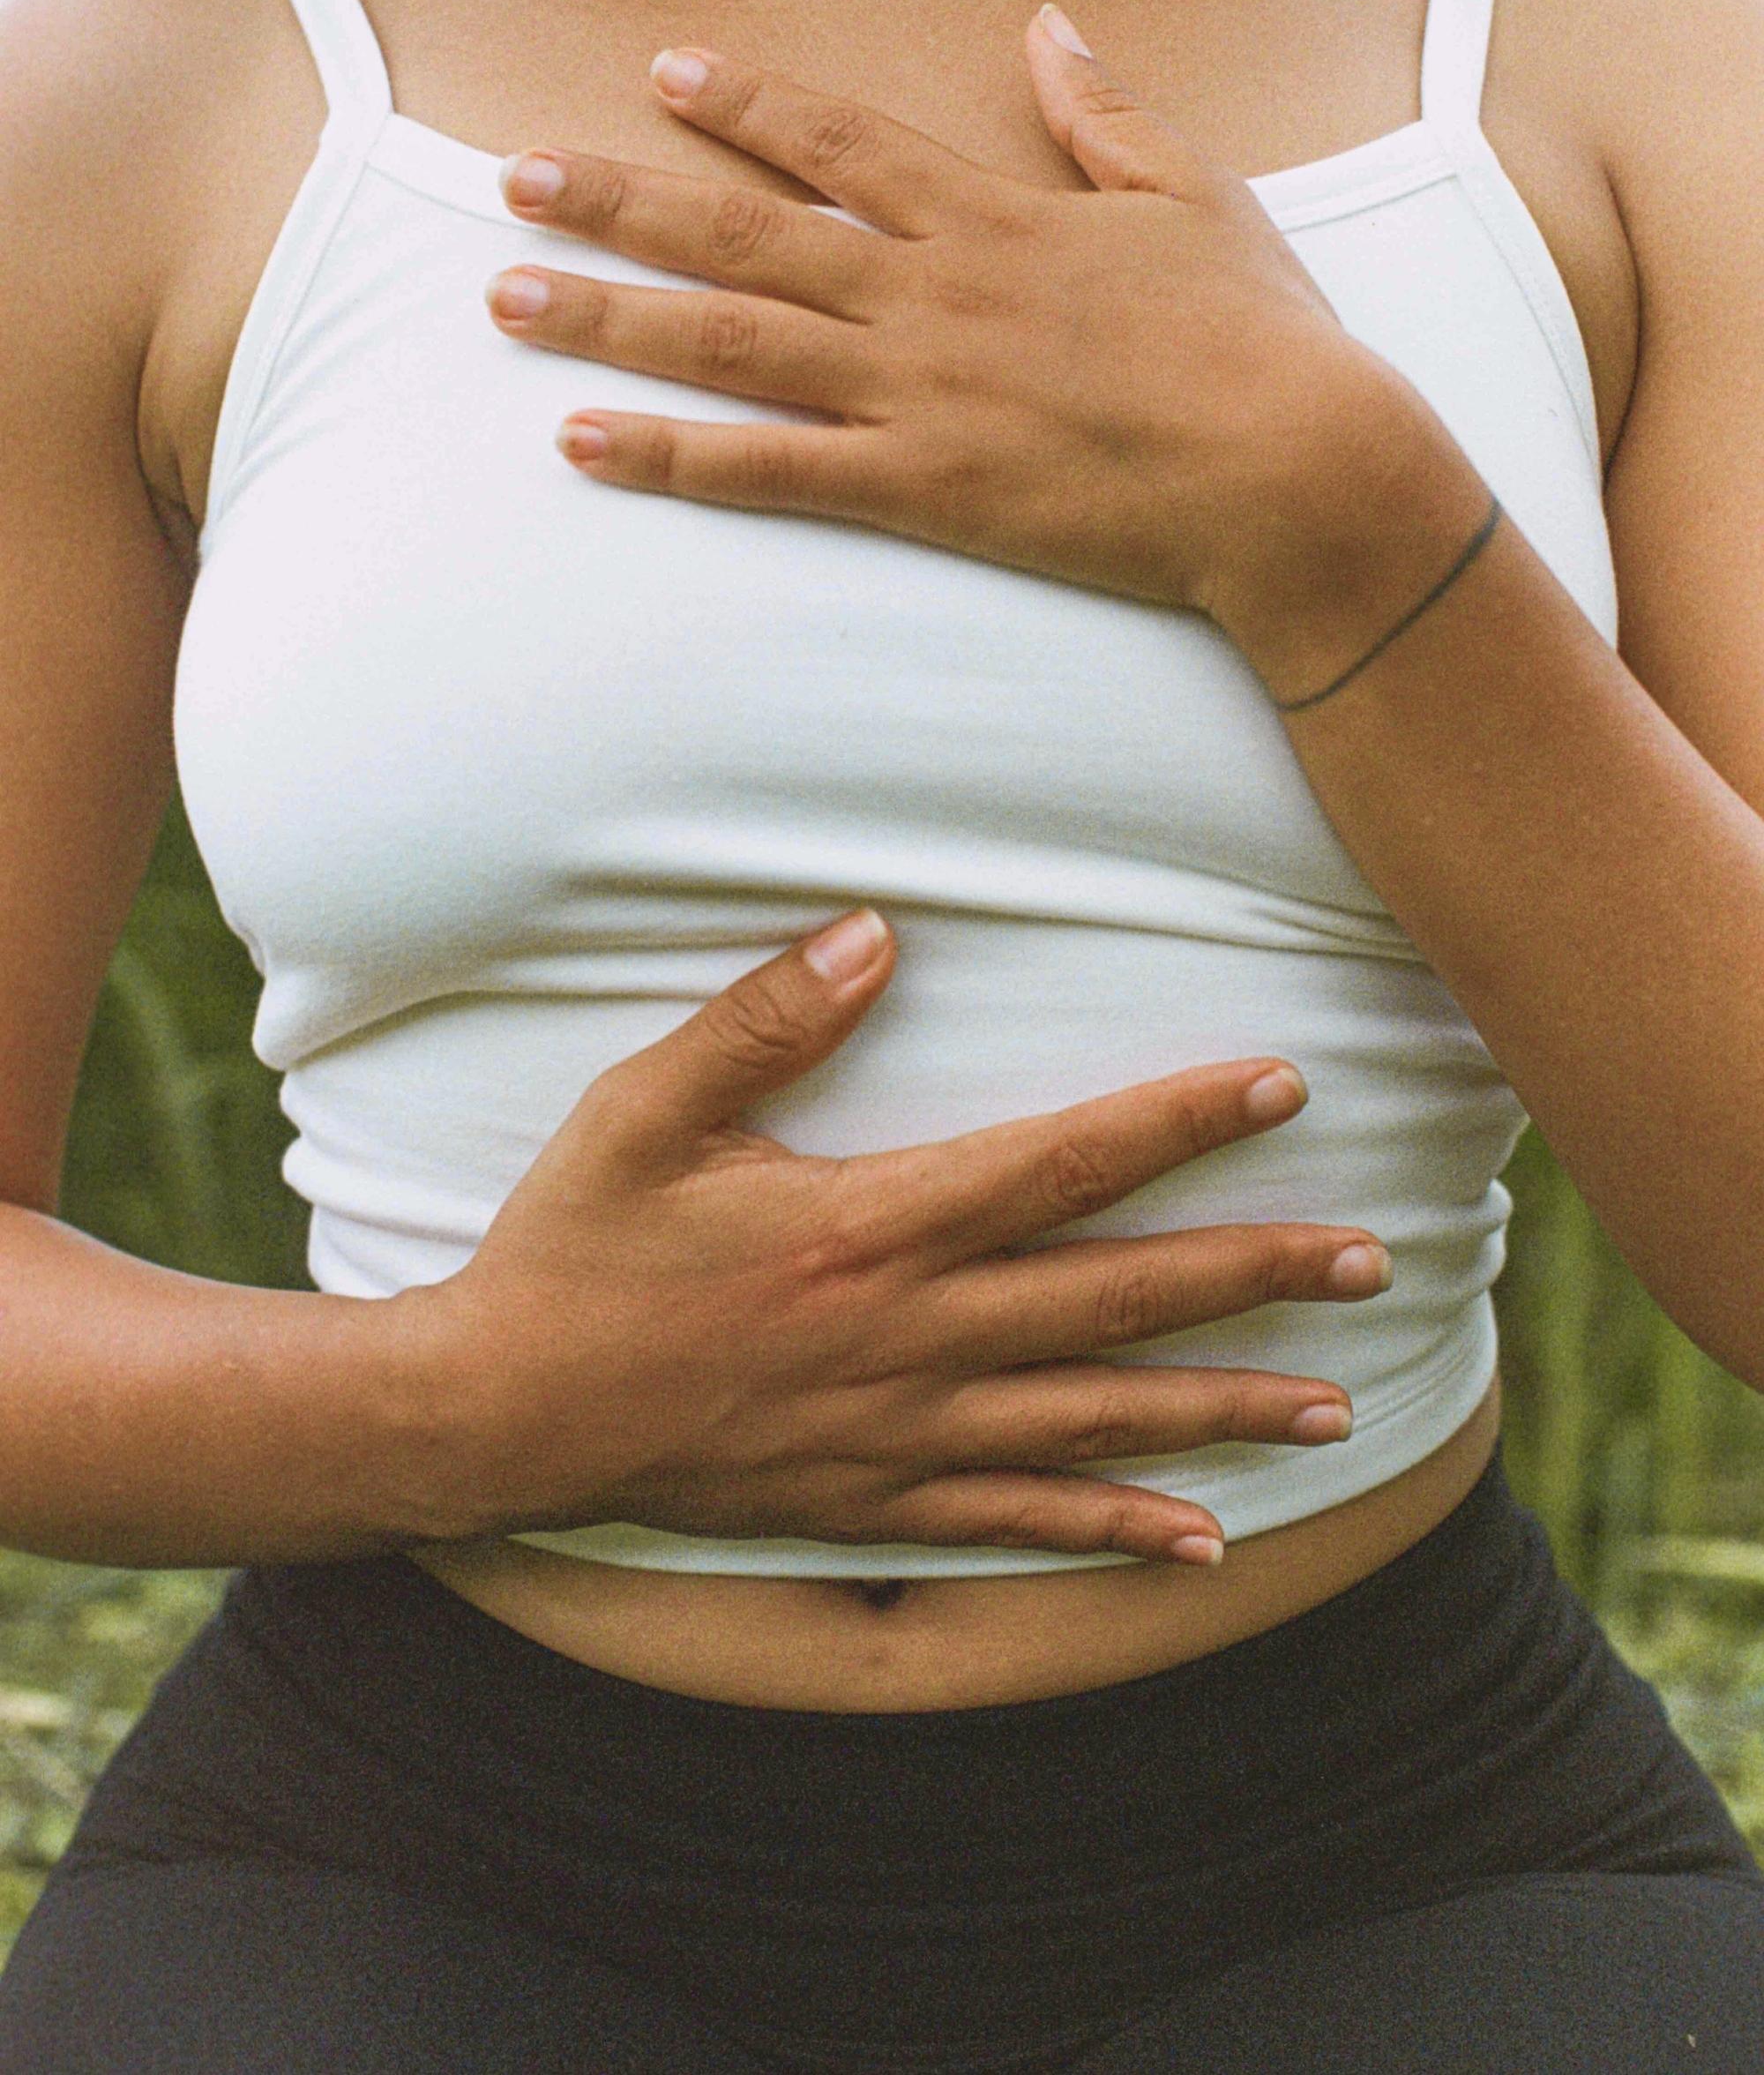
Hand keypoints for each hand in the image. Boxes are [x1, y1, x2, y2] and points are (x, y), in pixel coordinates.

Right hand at [404, 909, 1391, 1564]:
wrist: (499, 1415)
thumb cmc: (573, 1249)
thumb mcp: (643, 1111)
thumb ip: (761, 1019)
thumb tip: (876, 931)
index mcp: (868, 1228)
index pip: (1060, 1163)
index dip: (1179, 1121)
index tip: (1281, 1085)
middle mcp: (908, 1336)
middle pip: (1115, 1298)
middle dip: (1254, 1275)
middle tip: (1375, 1259)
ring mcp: (897, 1432)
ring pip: (1094, 1421)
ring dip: (1219, 1408)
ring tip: (1335, 1406)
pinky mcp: (869, 1500)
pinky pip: (1014, 1525)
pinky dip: (1112, 1533)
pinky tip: (1199, 1544)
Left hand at [489, 15, 1486, 689]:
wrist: (1300, 472)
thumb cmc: (1264, 337)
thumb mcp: (1195, 194)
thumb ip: (1106, 110)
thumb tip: (1047, 24)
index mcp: (995, 215)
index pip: (841, 142)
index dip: (747, 103)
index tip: (665, 72)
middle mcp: (931, 292)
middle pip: (743, 231)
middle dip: (622, 200)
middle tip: (513, 177)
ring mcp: (917, 392)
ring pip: (730, 341)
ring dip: (609, 313)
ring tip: (504, 294)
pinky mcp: (923, 491)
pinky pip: (770, 471)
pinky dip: (669, 456)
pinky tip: (580, 439)